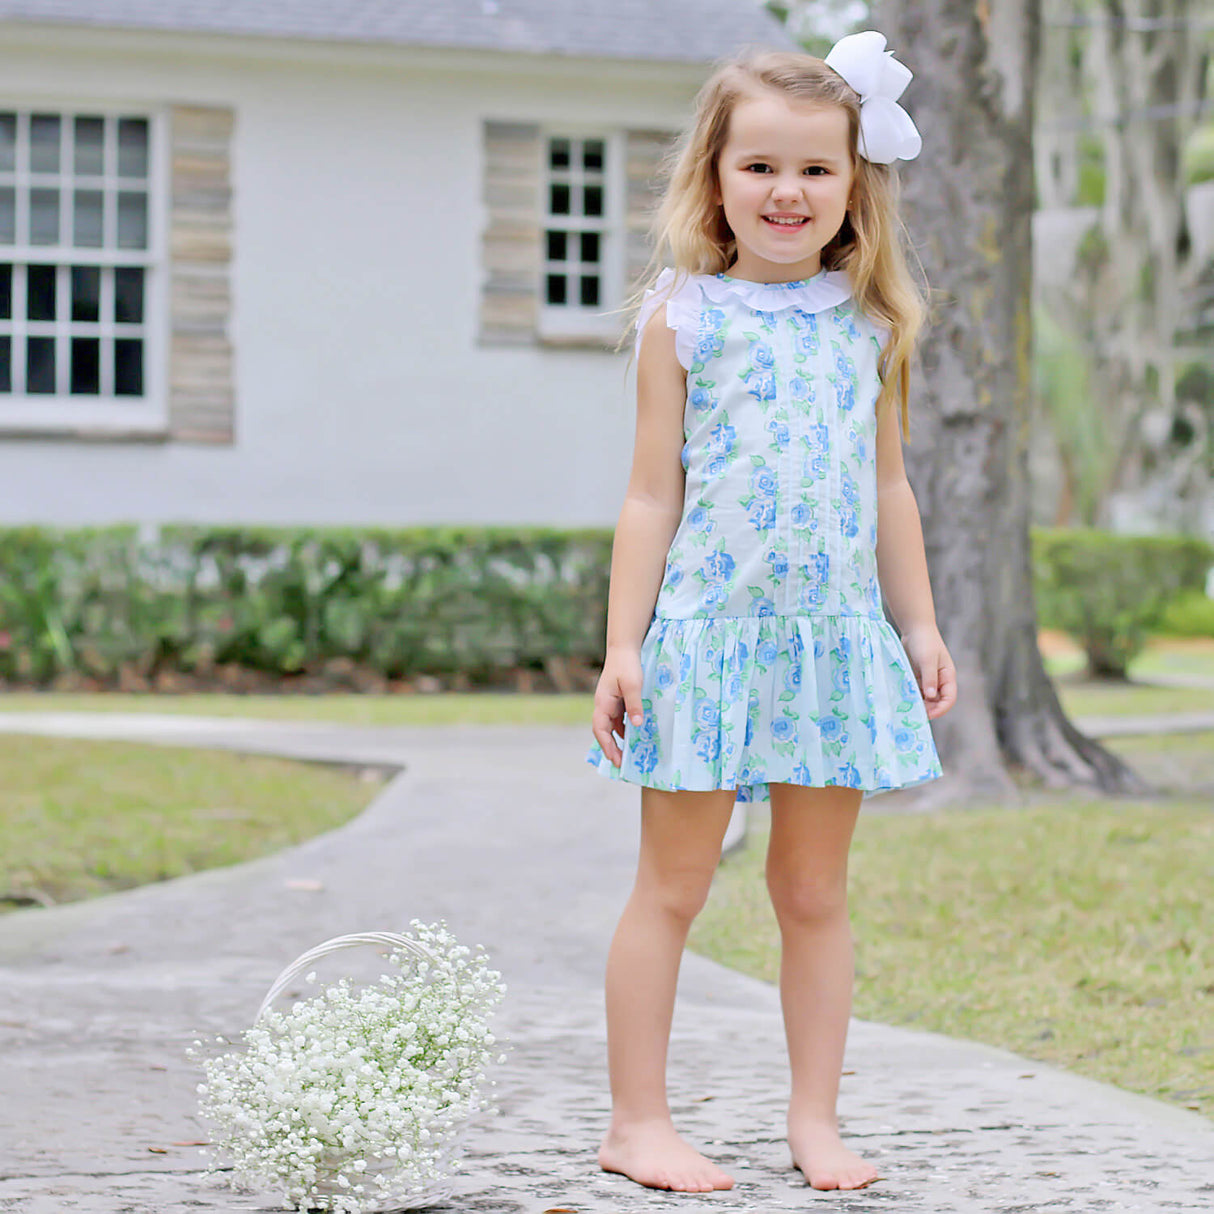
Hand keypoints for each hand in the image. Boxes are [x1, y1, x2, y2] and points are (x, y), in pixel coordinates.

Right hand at [592, 647, 644, 766]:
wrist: (624, 649)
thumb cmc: (627, 665)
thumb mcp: (633, 685)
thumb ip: (634, 705)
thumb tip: (637, 725)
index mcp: (603, 703)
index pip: (600, 729)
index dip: (606, 745)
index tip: (615, 758)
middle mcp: (604, 706)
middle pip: (604, 731)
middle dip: (611, 748)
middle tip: (621, 764)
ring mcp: (610, 704)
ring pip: (611, 727)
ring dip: (617, 741)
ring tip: (627, 756)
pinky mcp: (617, 701)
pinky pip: (618, 720)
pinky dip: (624, 730)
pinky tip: (633, 737)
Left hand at [900, 625, 956, 719]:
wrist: (914, 628)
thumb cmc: (924, 642)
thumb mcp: (927, 660)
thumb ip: (929, 678)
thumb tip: (931, 697)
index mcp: (947, 676)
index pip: (949, 698)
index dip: (941, 709)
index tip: (929, 715)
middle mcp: (939, 680)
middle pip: (937, 701)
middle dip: (929, 709)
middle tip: (915, 713)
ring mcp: (928, 678)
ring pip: (926, 697)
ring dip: (919, 703)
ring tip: (907, 708)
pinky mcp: (917, 676)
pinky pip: (916, 690)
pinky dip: (911, 696)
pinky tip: (903, 699)